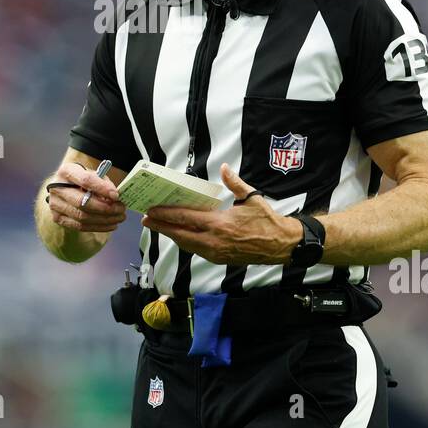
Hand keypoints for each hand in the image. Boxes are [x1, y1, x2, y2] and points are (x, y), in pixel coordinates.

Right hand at [47, 161, 126, 232]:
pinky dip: (98, 227)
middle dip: (105, 208)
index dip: (102, 189)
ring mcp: (55, 205)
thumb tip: (114, 197)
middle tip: (121, 209)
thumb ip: (103, 182)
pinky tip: (111, 224)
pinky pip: (80, 226)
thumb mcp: (92, 174)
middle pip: (82, 202)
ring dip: (104, 219)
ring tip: (119, 217)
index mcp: (66, 171)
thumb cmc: (82, 179)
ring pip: (82, 217)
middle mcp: (56, 188)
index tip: (116, 195)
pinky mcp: (58, 218)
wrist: (65, 187)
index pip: (85, 181)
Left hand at [142, 163, 301, 264]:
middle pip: (180, 234)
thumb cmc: (266, 220)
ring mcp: (216, 253)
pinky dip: (185, 242)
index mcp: (220, 224)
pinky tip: (179, 235)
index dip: (166, 215)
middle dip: (161, 227)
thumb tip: (224, 168)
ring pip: (186, 244)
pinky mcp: (220, 259)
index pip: (186, 219)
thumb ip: (235, 183)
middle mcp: (214, 241)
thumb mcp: (252, 198)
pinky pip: (197, 250)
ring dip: (171, 235)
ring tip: (158, 226)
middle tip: (146, 219)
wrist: (281, 245)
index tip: (152, 210)